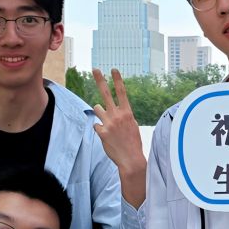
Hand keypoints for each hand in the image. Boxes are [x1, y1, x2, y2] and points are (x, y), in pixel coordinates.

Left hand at [92, 68, 146, 205]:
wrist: (131, 159)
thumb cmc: (132, 142)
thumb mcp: (132, 125)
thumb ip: (122, 115)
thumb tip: (109, 109)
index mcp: (127, 113)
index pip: (122, 92)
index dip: (117, 80)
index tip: (113, 69)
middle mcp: (117, 115)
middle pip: (106, 93)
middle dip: (100, 80)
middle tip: (95, 69)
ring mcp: (108, 123)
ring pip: (97, 108)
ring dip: (100, 113)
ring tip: (108, 124)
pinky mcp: (101, 132)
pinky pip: (96, 125)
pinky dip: (100, 130)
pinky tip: (107, 138)